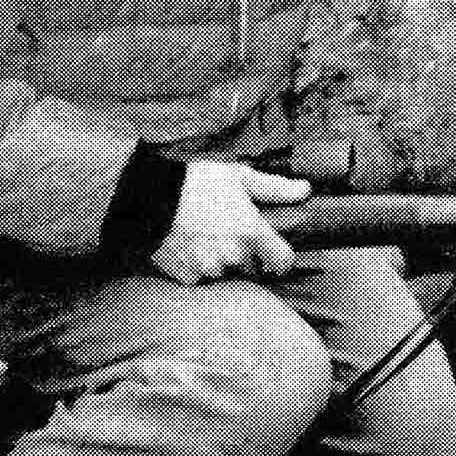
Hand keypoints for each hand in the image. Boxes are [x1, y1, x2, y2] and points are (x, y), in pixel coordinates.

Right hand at [149, 161, 308, 283]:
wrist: (150, 198)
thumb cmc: (197, 184)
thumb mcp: (239, 177)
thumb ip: (275, 188)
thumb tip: (305, 190)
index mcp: (252, 232)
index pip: (284, 262)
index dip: (280, 256)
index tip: (271, 250)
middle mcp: (235, 256)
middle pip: (253, 267)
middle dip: (246, 254)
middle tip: (228, 231)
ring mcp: (210, 269)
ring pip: (227, 273)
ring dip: (222, 262)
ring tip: (206, 236)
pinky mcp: (189, 278)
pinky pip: (202, 278)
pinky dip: (198, 267)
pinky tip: (190, 246)